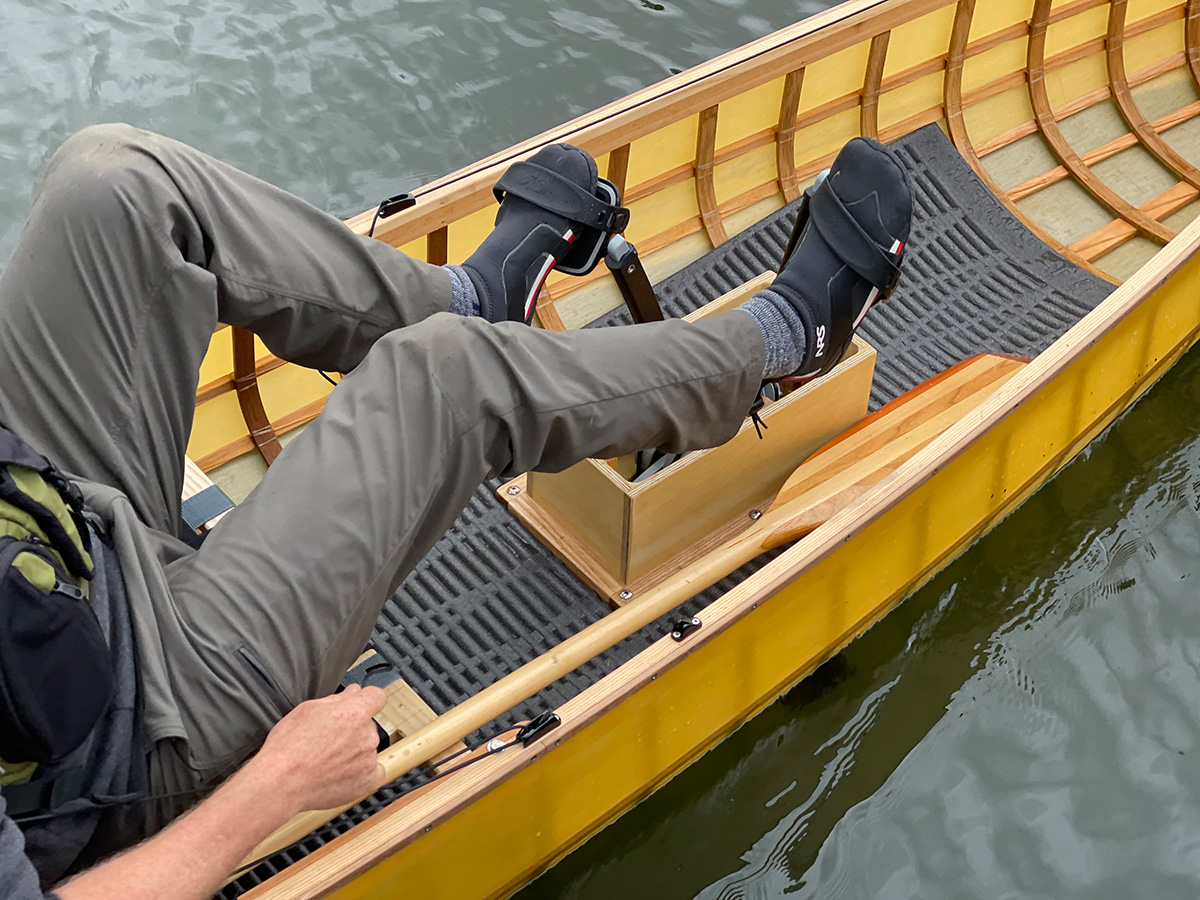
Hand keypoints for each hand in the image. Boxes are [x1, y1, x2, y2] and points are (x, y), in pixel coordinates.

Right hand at [246, 684, 387, 813]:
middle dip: (353, 728)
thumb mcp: (307, 710)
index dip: (365, 699)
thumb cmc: (288, 747)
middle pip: (368, 725)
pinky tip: (344, 773)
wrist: (281, 783)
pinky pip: (374, 772)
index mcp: (355, 712)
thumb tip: (352, 693)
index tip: (357, 705)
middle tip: (329, 739)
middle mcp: (367, 734)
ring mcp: (368, 758)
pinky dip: (363, 772)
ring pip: (367, 748)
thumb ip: (336, 699)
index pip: (376, 696)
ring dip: (355, 751)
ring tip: (328, 761)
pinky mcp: (366, 781)